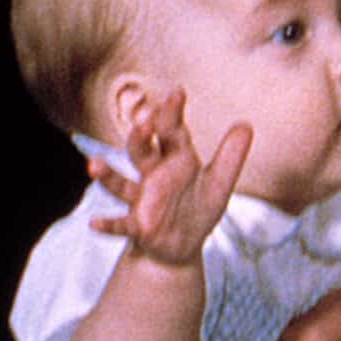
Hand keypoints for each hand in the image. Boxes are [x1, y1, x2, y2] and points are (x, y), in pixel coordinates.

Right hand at [88, 88, 250, 264]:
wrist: (181, 248)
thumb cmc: (197, 209)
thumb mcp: (219, 183)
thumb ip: (231, 156)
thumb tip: (246, 124)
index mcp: (176, 160)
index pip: (172, 132)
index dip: (173, 114)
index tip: (177, 92)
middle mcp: (153, 176)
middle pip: (142, 151)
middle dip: (141, 137)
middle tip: (144, 122)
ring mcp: (142, 201)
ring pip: (121, 184)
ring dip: (107, 175)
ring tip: (93, 164)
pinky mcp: (137, 227)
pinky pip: (120, 225)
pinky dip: (108, 224)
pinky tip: (94, 223)